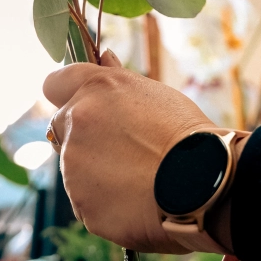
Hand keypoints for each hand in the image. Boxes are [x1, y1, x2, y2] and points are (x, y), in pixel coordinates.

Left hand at [43, 50, 219, 253]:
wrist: (206, 183)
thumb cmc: (187, 134)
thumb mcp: (154, 94)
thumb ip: (117, 78)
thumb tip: (103, 57)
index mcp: (93, 89)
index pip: (54, 83)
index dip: (66, 94)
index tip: (83, 106)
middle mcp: (76, 122)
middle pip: (62, 128)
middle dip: (83, 137)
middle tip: (124, 150)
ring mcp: (74, 165)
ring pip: (74, 168)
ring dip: (96, 173)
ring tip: (140, 179)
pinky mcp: (81, 203)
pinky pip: (87, 203)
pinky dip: (106, 204)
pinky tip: (137, 201)